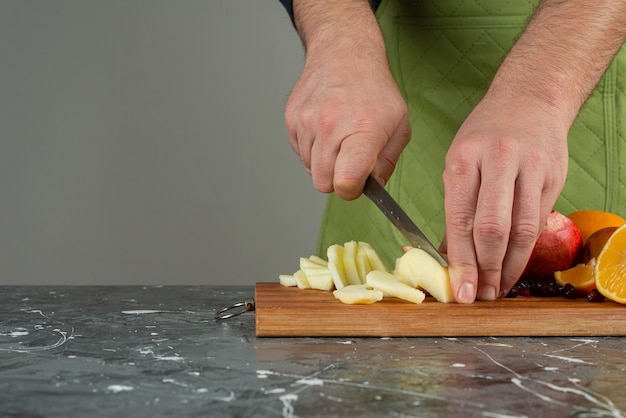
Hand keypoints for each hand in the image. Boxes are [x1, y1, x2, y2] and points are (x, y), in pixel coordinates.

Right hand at [284, 46, 410, 198]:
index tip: (359, 182)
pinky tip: (325, 130)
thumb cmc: (374, 90)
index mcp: (362, 130)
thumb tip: (373, 187)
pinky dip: (312, 149)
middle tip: (350, 161)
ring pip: (310, 169)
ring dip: (324, 163)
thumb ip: (387, 162)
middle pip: (323, 184)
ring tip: (338, 138)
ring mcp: (306, 122)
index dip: (352, 190)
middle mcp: (330, 127)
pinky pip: (300, 152)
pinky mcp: (291, 119)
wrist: (344, 53)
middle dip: (337, 181)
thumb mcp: (398, 125)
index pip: (345, 181)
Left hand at [441, 91, 568, 302]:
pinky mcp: (553, 177)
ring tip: (499, 288)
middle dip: (485, 269)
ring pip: (522, 230)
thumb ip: (456, 208)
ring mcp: (530, 169)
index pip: (461, 219)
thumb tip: (448, 254)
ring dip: (509, 267)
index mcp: (464, 160)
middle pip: (493, 228)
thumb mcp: (458, 162)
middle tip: (480, 296)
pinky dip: (525, 249)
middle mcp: (498, 163)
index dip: (461, 260)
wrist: (529, 100)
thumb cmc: (484, 135)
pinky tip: (514, 264)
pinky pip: (538, 222)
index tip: (460, 290)